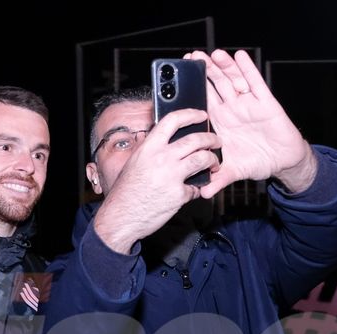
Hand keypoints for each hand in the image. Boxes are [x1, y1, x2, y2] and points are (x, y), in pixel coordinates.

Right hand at [93, 108, 220, 252]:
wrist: (120, 217)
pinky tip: (192, 191)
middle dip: (211, 139)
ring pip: (202, 159)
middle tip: (216, 142)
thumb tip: (166, 141)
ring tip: (213, 164)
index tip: (202, 115)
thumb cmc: (125, 192)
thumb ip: (151, 150)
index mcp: (149, 148)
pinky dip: (196, 190)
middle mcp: (161, 158)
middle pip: (195, 139)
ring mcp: (172, 176)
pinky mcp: (179, 195)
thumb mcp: (134, 163)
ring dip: (212, 160)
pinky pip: (196, 188)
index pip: (173, 120)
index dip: (191, 114)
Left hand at [186, 49, 317, 197]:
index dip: (193, 91)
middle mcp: (232, 110)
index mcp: (221, 123)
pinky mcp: (265, 102)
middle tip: (190, 57)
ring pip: (232, 81)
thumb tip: (203, 194)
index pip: (203, 103)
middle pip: (215, 87)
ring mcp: (248, 104)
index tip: (179, 80)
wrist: (283, 162)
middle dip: (204, 72)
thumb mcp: (235, 171)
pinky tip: (239, 56)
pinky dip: (247, 69)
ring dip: (222, 67)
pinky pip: (255, 82)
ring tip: (210, 54)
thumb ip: (219, 179)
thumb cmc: (258, 162)